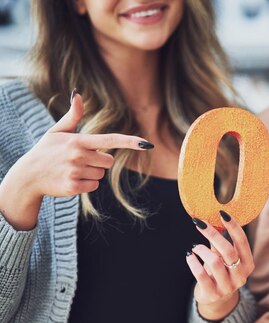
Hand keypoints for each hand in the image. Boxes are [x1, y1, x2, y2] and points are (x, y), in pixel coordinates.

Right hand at [0, 91, 151, 229]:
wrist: (28, 176)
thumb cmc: (46, 150)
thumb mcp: (57, 131)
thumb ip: (73, 115)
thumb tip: (78, 94)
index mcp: (78, 140)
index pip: (110, 139)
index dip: (130, 142)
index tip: (146, 144)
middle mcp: (78, 155)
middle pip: (109, 161)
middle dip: (98, 161)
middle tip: (78, 159)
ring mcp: (75, 172)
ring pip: (101, 174)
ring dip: (90, 173)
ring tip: (72, 169)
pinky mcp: (74, 187)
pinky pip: (94, 186)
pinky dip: (85, 184)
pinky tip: (70, 179)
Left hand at [186, 211, 253, 320]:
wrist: (216, 299)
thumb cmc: (220, 272)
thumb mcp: (224, 258)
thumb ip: (221, 243)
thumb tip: (212, 220)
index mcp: (248, 264)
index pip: (242, 242)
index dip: (233, 227)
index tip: (222, 213)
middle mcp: (240, 276)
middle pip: (228, 251)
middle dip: (213, 234)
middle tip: (200, 223)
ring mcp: (228, 287)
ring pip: (214, 262)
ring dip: (201, 250)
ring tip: (195, 247)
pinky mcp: (213, 294)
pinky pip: (201, 275)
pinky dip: (193, 263)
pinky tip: (190, 256)